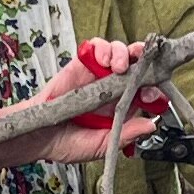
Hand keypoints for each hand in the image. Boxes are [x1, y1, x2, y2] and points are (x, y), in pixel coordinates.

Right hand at [3, 37, 163, 166]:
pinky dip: (102, 48)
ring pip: (119, 52)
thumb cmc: (68, 143)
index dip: (155, 88)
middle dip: (145, 61)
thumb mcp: (102, 145)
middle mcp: (113, 87)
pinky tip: (102, 59)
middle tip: (146, 65)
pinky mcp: (81, 64)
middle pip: (137, 65)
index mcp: (123, 106)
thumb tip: (151, 124)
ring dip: (123, 54)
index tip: (155, 94)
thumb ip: (125, 134)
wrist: (38, 137)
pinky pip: (95, 48)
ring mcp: (97, 74)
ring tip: (119, 66)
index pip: (147, 90)